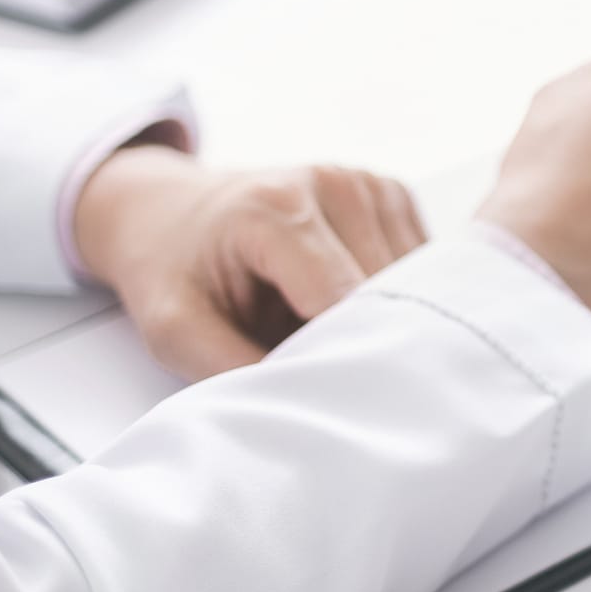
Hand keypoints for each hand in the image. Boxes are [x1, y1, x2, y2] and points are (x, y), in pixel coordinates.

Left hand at [74, 147, 425, 380]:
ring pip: (416, 280)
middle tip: (329, 374)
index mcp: (274, 208)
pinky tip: (351, 304)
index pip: (344, 299)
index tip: (337, 399)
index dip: (346, 356)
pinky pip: (422, 265)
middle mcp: (333, 184)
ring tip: (327, 330)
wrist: (168, 208)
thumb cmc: (172, 270)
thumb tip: (305, 407)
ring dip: (385, 318)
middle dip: (367, 340)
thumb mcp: (173, 329)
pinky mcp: (392, 194)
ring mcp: (369, 184)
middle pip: (388, 290)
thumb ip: (231, 369)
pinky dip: (396, 297)